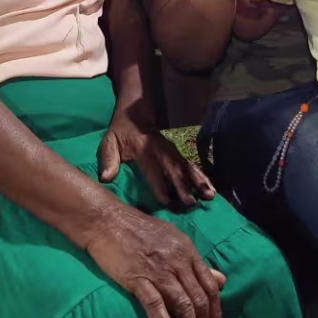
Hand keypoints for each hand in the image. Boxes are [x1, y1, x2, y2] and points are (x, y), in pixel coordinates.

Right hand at [86, 204, 224, 317]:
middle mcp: (178, 262)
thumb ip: (196, 263)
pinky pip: (155, 304)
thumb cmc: (140, 231)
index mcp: (188, 252)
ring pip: (183, 306)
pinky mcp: (138, 278)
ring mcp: (159, 270)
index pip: (210, 287)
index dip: (215, 314)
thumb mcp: (174, 240)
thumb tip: (221, 280)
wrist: (108, 220)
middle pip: (199, 301)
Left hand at [99, 107, 214, 207]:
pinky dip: (202, 176)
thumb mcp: (109, 142)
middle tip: (191, 203)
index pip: (152, 168)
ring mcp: (171, 151)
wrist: (136, 114)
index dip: (159, 184)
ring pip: (186, 167)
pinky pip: (190, 165)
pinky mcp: (177, 153)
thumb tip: (106, 178)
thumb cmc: (121, 132)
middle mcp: (161, 150)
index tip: (167, 200)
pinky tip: (211, 188)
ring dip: (198, 181)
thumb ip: (108, 159)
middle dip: (183, 186)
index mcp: (143, 148)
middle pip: (174, 169)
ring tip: (209, 195)